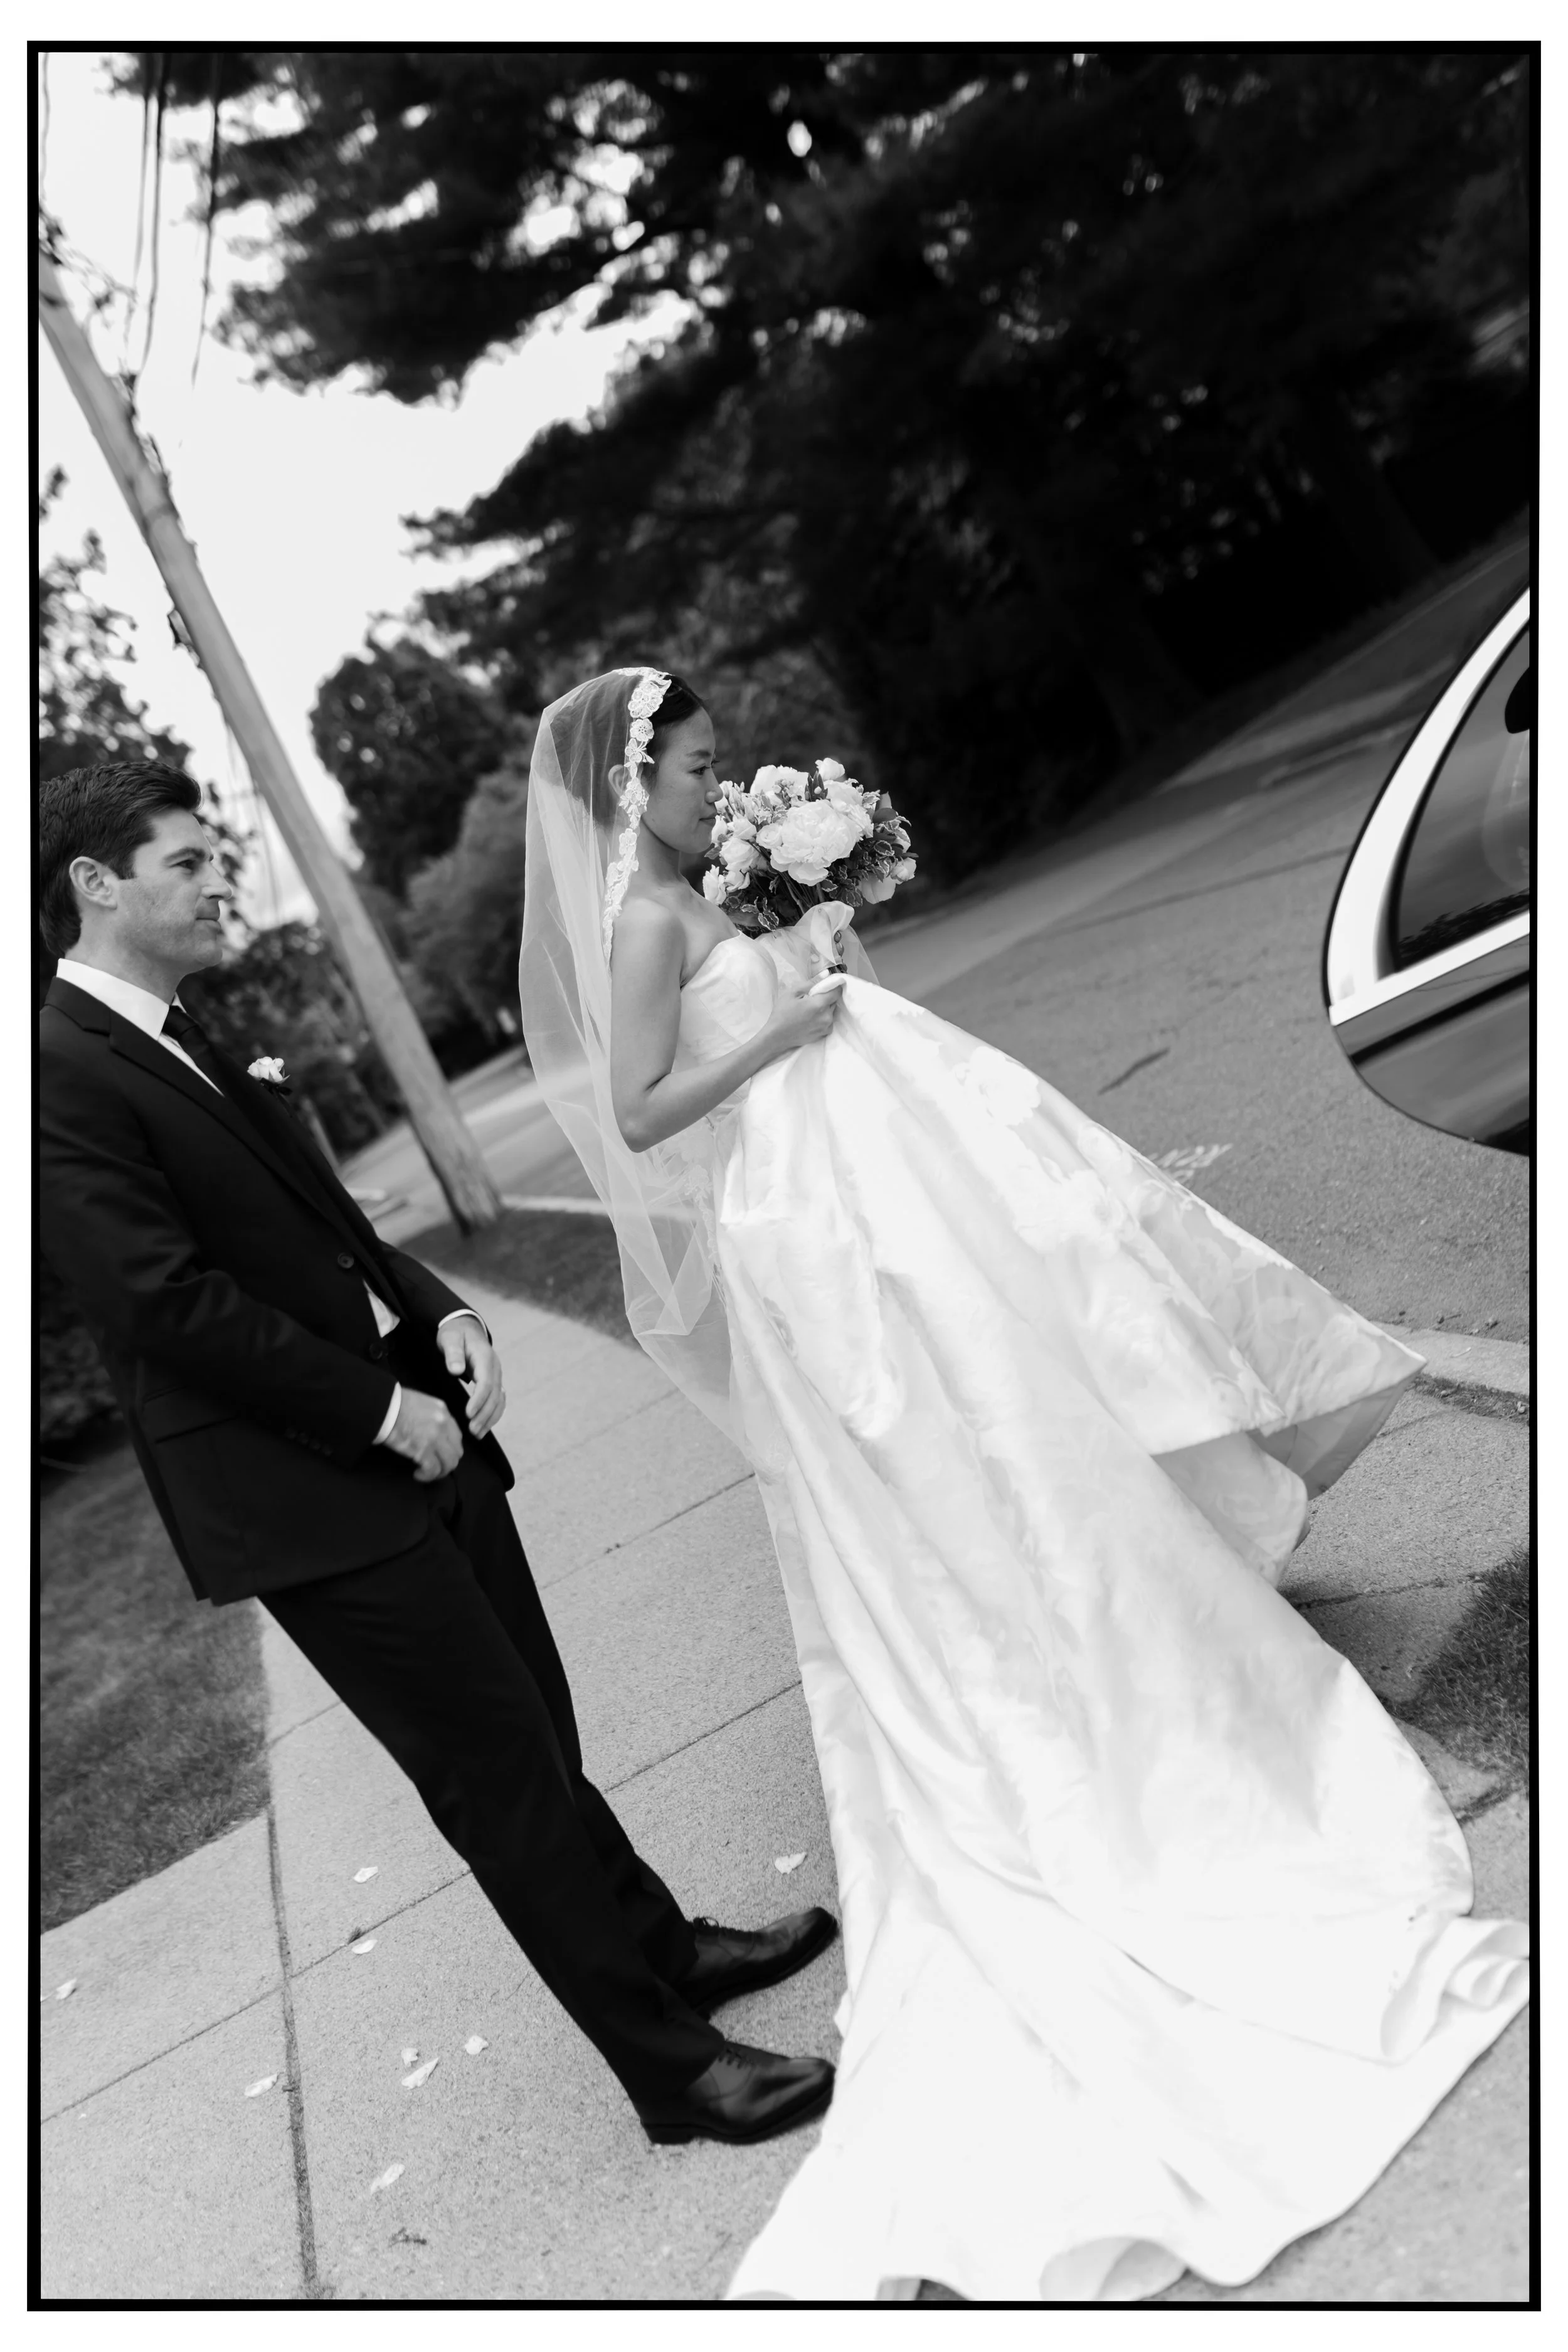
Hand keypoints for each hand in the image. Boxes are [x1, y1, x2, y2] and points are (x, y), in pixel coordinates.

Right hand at [382, 1386, 463, 1482]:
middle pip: (456, 1450)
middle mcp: (444, 1424)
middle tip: (435, 1466)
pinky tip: (418, 1474)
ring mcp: (436, 1438)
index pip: (455, 1434)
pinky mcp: (424, 1450)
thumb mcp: (419, 1402)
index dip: (449, 1447)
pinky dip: (427, 1476)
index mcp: (442, 1411)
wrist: (382, 1406)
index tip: (439, 1453)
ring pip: (449, 1463)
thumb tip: (427, 1428)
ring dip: (440, 1472)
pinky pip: (433, 1470)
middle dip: (447, 1461)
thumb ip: (430, 1415)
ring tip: (427, 1473)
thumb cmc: (393, 1403)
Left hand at [439, 1312, 506, 1437]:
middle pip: (495, 1395)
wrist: (465, 1327)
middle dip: (485, 1415)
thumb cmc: (455, 1334)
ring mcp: (496, 1375)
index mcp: (485, 1357)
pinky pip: (498, 1400)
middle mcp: (495, 1368)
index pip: (486, 1383)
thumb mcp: (450, 1338)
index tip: (468, 1414)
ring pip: (500, 1400)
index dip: (479, 1400)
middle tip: (472, 1431)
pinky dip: (493, 1414)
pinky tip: (484, 1426)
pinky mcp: (493, 1381)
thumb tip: (456, 1371)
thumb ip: (453, 1353)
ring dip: (490, 1418)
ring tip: (478, 1434)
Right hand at [758, 975, 844, 1063]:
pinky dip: (823, 1017)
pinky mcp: (824, 1033)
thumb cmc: (782, 1013)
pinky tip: (812, 1018)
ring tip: (810, 1009)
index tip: (825, 984)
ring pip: (832, 1011)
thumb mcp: (793, 993)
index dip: (833, 985)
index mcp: (819, 1004)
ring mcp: (826, 1026)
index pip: (837, 991)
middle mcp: (826, 1016)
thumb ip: (811, 983)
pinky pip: (829, 1021)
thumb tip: (826, 974)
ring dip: (825, 1007)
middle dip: (826, 996)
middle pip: (834, 1001)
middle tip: (812, 997)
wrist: (777, 1037)